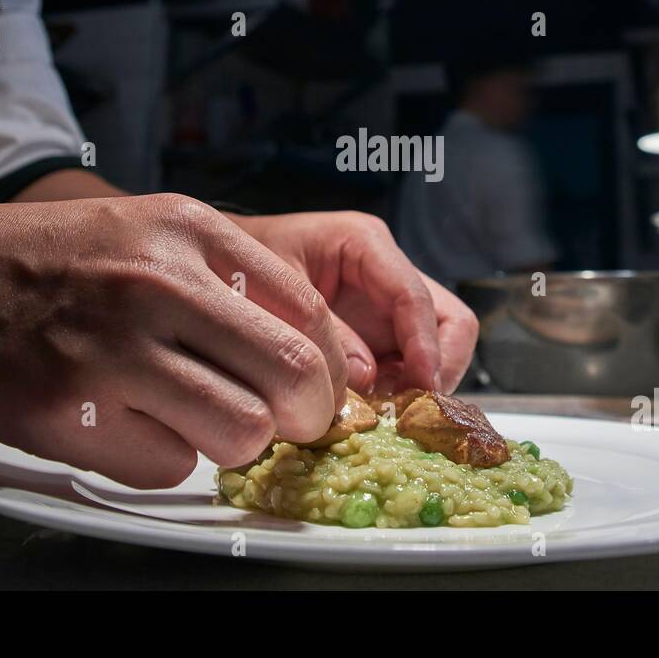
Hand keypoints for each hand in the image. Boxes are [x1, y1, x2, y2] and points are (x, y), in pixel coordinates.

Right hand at [0, 195, 347, 487]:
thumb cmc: (55, 261)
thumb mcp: (151, 229)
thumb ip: (230, 277)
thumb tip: (316, 350)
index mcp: (189, 230)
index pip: (310, 313)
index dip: (329, 365)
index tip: (316, 388)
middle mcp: (157, 283)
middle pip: (294, 376)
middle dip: (305, 415)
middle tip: (283, 421)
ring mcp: (111, 350)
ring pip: (243, 432)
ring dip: (234, 442)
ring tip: (197, 419)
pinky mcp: (68, 414)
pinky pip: (170, 468)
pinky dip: (162, 459)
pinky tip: (128, 425)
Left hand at [225, 211, 478, 395]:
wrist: (210, 268)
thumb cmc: (236, 264)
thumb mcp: (273, 292)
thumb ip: (324, 333)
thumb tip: (368, 381)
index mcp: (364, 244)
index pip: (416, 296)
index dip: (426, 346)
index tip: (422, 388)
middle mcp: (385, 274)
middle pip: (449, 323)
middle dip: (437, 368)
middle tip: (408, 408)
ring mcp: (384, 310)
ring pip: (436, 350)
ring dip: (418, 386)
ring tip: (383, 413)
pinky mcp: (376, 340)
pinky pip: (405, 369)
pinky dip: (396, 394)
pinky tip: (367, 412)